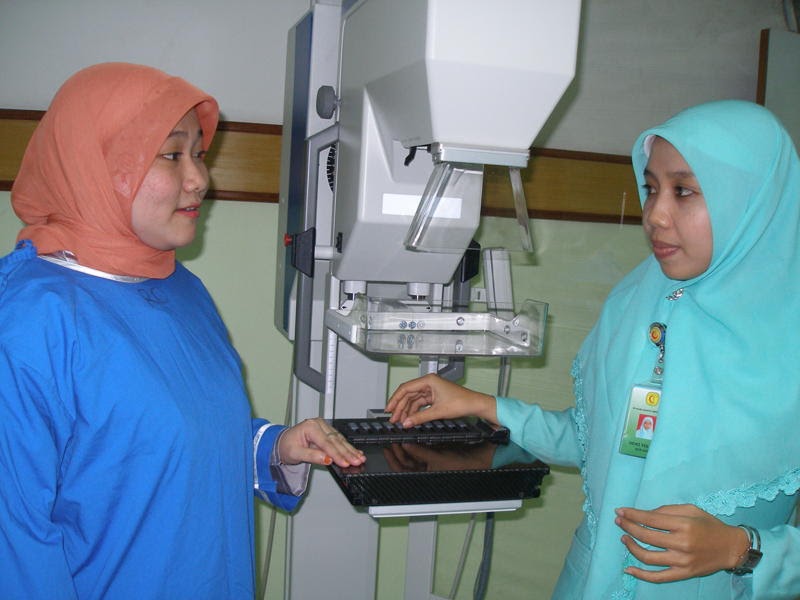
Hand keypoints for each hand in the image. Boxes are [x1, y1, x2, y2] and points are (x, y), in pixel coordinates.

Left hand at [277, 418, 365, 467]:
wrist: (281, 444)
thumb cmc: (286, 447)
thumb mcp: (295, 453)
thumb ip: (312, 456)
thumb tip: (327, 459)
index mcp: (310, 426)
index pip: (326, 443)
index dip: (337, 454)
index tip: (345, 463)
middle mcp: (318, 424)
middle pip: (336, 441)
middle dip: (348, 452)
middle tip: (357, 461)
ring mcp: (324, 428)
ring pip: (340, 440)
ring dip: (350, 450)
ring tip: (360, 458)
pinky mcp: (327, 433)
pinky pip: (339, 441)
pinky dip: (348, 448)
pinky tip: (356, 452)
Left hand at [382, 442, 494, 472]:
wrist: (474, 458)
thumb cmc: (459, 463)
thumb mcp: (437, 457)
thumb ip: (420, 452)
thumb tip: (405, 444)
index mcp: (424, 473)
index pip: (403, 468)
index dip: (393, 459)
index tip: (387, 447)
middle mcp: (424, 468)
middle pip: (405, 461)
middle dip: (397, 451)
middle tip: (391, 439)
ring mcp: (428, 461)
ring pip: (411, 454)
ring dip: (404, 445)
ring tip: (398, 435)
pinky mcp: (433, 453)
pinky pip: (419, 448)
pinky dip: (413, 443)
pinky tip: (410, 435)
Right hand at [385, 373, 496, 427]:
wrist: (475, 405)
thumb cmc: (461, 402)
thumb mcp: (438, 411)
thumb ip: (420, 418)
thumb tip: (406, 423)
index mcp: (428, 380)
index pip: (406, 388)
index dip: (395, 399)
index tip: (389, 409)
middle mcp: (428, 383)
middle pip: (408, 394)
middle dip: (400, 407)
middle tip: (393, 419)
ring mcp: (431, 390)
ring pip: (413, 400)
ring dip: (406, 410)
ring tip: (400, 421)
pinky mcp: (434, 397)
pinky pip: (420, 404)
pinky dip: (414, 411)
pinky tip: (410, 419)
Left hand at [615, 504, 749, 582]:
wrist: (731, 548)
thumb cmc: (710, 525)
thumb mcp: (691, 510)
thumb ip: (667, 510)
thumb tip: (646, 514)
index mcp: (684, 525)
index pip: (651, 519)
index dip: (632, 515)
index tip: (619, 511)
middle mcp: (682, 543)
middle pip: (646, 536)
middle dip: (628, 527)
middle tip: (619, 521)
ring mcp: (682, 561)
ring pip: (648, 557)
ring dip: (631, 547)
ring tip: (624, 539)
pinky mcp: (683, 574)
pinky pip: (658, 577)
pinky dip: (641, 575)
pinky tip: (629, 569)